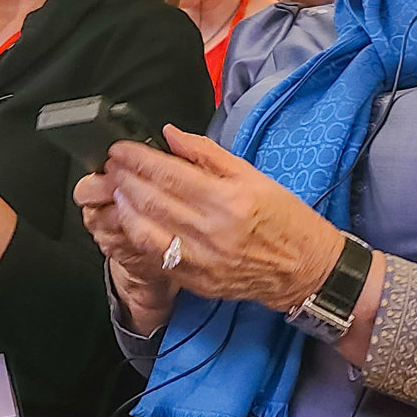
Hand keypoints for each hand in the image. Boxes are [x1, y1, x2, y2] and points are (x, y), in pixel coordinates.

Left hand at [76, 125, 343, 314]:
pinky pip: (157, 256)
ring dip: (125, 207)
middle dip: (124, 179)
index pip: (169, 174)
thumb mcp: (252, 175)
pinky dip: (139, 235)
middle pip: (152, 200)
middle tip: (111, 165)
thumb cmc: (284, 218)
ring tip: (117, 190)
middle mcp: (213, 231)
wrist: (305, 269)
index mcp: (229, 200)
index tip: (120, 149)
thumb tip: (170, 135)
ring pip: (146, 231)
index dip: (138, 159)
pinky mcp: (198, 281)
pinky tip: (132, 220)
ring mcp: (203, 260)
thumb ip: (207, 154)